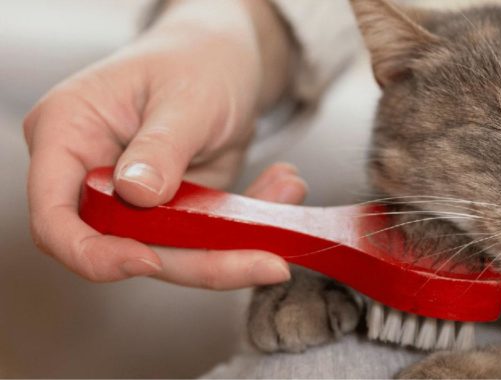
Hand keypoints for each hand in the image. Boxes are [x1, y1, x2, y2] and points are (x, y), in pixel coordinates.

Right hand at [22, 0, 296, 288]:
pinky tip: (284, 186)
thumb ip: (161, 147)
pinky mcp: (171, 215)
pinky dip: (250, 227)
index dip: (92, 252)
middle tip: (270, 261)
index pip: (54, 216)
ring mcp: (129, 201)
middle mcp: (88, 175)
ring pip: (173, 254)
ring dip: (238, 243)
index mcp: (65, 134)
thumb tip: (136, 193)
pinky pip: (204, 241)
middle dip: (201, 261)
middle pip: (124, 247)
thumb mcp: (186, 96)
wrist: (226, 58)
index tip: (148, 261)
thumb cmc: (196, 60)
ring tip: (288, 190)